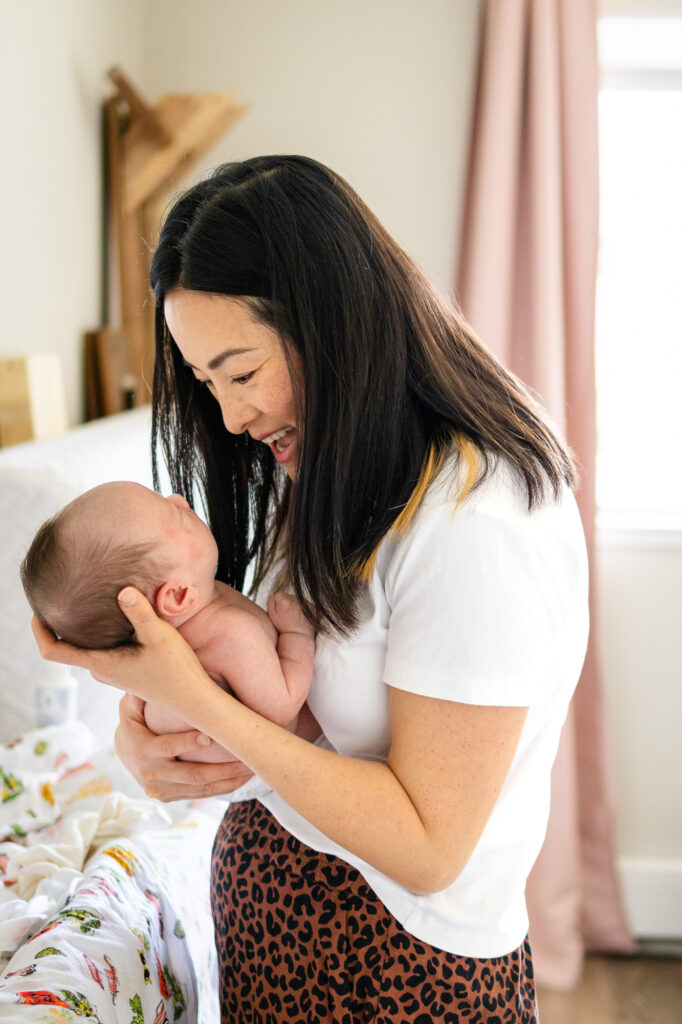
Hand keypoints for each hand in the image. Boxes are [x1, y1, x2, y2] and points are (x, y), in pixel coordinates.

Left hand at [31, 587, 213, 715]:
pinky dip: (99, 633)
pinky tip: (116, 615)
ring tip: (87, 601)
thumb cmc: (176, 670)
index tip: (37, 610)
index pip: (52, 651)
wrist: (194, 699)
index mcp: (99, 663)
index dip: (39, 631)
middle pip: (67, 646)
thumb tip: (122, 589)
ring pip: (87, 647)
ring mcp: (113, 671)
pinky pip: (102, 649)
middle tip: (64, 596)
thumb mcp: (158, 635)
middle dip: (61, 624)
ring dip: (82, 629)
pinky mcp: (126, 670)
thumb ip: (139, 612)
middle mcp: (101, 669)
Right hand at [115, 693, 254, 801]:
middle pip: (191, 775)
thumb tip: (149, 670)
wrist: (123, 754)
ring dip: (228, 781)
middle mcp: (151, 775)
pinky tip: (242, 779)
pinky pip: (200, 795)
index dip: (187, 743)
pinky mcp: (170, 797)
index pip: (167, 747)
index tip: (210, 736)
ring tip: (252, 770)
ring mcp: (161, 790)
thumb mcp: (130, 706)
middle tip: (246, 759)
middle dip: (222, 768)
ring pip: (200, 789)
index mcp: (141, 750)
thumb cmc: (133, 721)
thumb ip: (140, 693)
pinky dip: (222, 788)